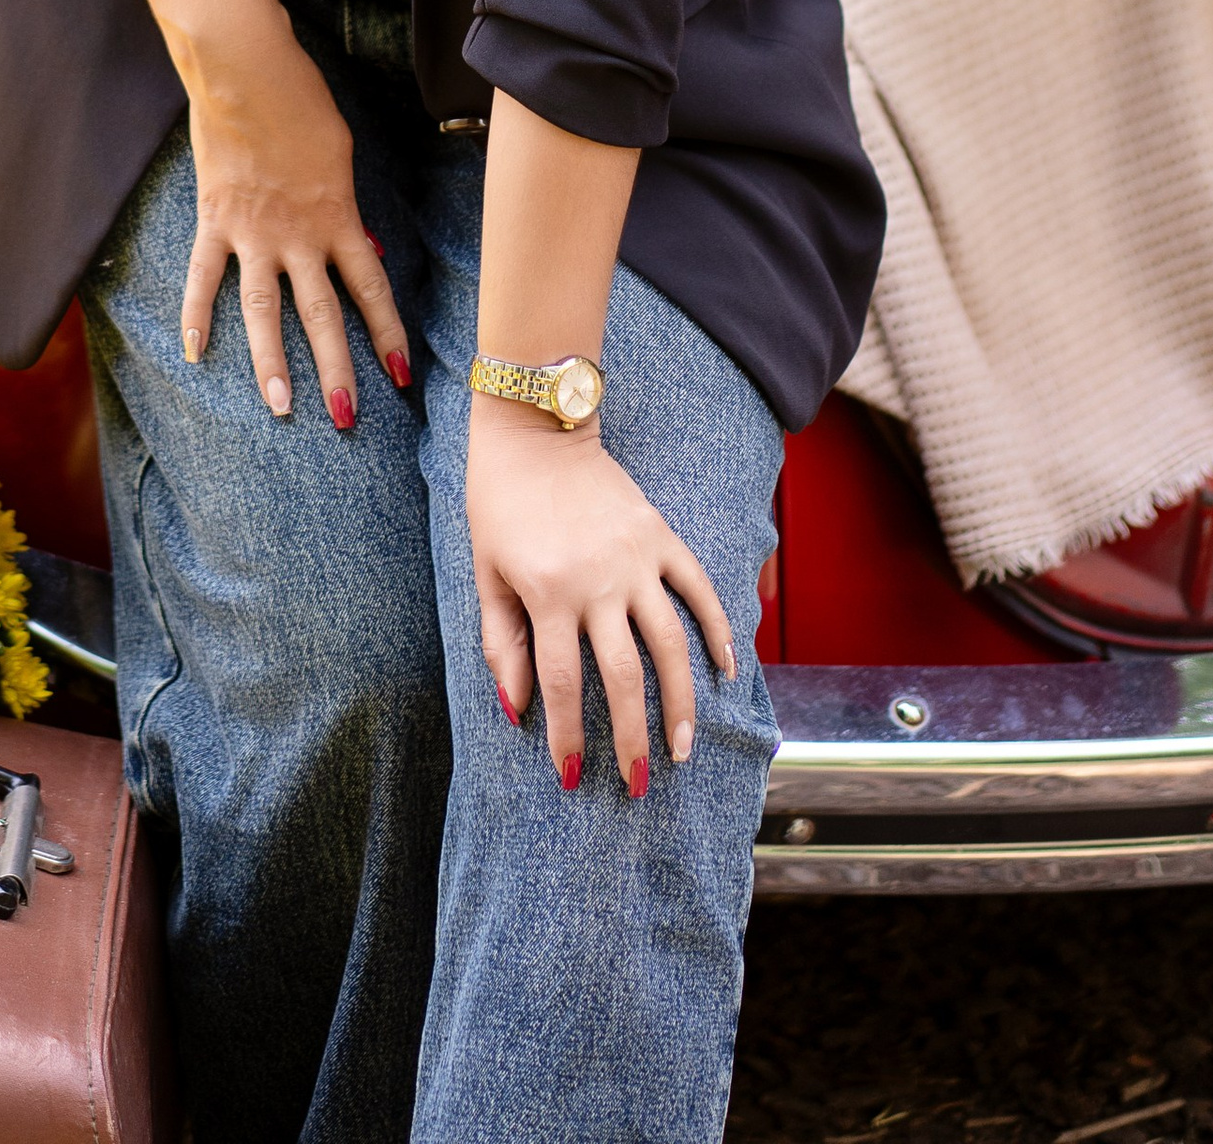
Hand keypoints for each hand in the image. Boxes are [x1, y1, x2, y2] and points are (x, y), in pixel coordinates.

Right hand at [178, 4, 411, 427]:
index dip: (387, 334)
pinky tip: (194, 353)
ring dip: (271, 363)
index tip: (400, 375)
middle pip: (321, 315)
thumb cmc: (301, 101)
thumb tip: (355, 244)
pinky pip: (203, 276)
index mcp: (338, 216)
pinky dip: (196, 314)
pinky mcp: (214, 219)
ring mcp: (253, 232)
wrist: (247, 71)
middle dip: (335, 370)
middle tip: (345, 418)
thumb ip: (342, 204)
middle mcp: (298, 236)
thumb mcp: (339, 152)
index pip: (370, 289)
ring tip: (279, 408)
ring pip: (263, 311)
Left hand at [466, 398, 735, 790]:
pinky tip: (726, 671)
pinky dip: (718, 629)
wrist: (535, 430)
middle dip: (632, 738)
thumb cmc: (499, 504)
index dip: (568, 736)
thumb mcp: (486, 572)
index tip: (572, 776)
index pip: (562, 684)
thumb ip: (502, 641)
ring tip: (684, 747)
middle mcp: (598, 581)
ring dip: (682, 702)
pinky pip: (698, 589)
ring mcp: (635, 558)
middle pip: (624, 677)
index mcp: (548, 592)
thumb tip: (517, 709)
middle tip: (640, 782)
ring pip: (670, 645)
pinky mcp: (658, 535)